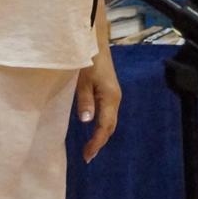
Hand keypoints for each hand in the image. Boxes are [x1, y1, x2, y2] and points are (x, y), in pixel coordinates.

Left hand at [75, 49, 121, 163]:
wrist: (95, 41)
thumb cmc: (87, 58)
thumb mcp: (82, 80)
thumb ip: (85, 100)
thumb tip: (87, 121)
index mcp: (110, 98)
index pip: (105, 127)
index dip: (96, 142)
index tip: (87, 155)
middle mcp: (115, 99)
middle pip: (110, 126)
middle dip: (100, 142)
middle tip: (87, 156)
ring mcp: (113, 95)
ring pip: (109, 121)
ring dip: (101, 135)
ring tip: (90, 148)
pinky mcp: (108, 91)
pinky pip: (107, 113)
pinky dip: (101, 125)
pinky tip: (93, 129)